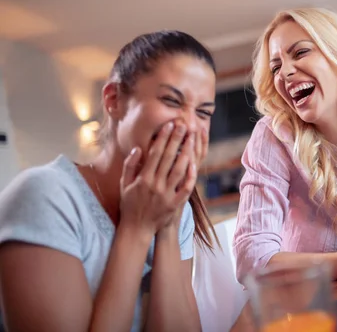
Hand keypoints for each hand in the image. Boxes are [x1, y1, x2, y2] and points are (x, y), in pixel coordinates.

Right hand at [119, 120, 197, 235]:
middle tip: (183, 125)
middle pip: (169, 158)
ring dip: (186, 153)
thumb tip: (138, 148)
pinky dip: (190, 176)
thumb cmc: (129, 204)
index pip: (155, 153)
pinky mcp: (174, 204)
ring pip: (179, 170)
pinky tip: (195, 163)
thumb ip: (130, 166)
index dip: (162, 138)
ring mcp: (166, 195)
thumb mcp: (124, 184)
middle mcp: (155, 185)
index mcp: (143, 179)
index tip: (169, 125)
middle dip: (176, 139)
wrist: (136, 229)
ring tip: (191, 139)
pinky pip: (185, 188)